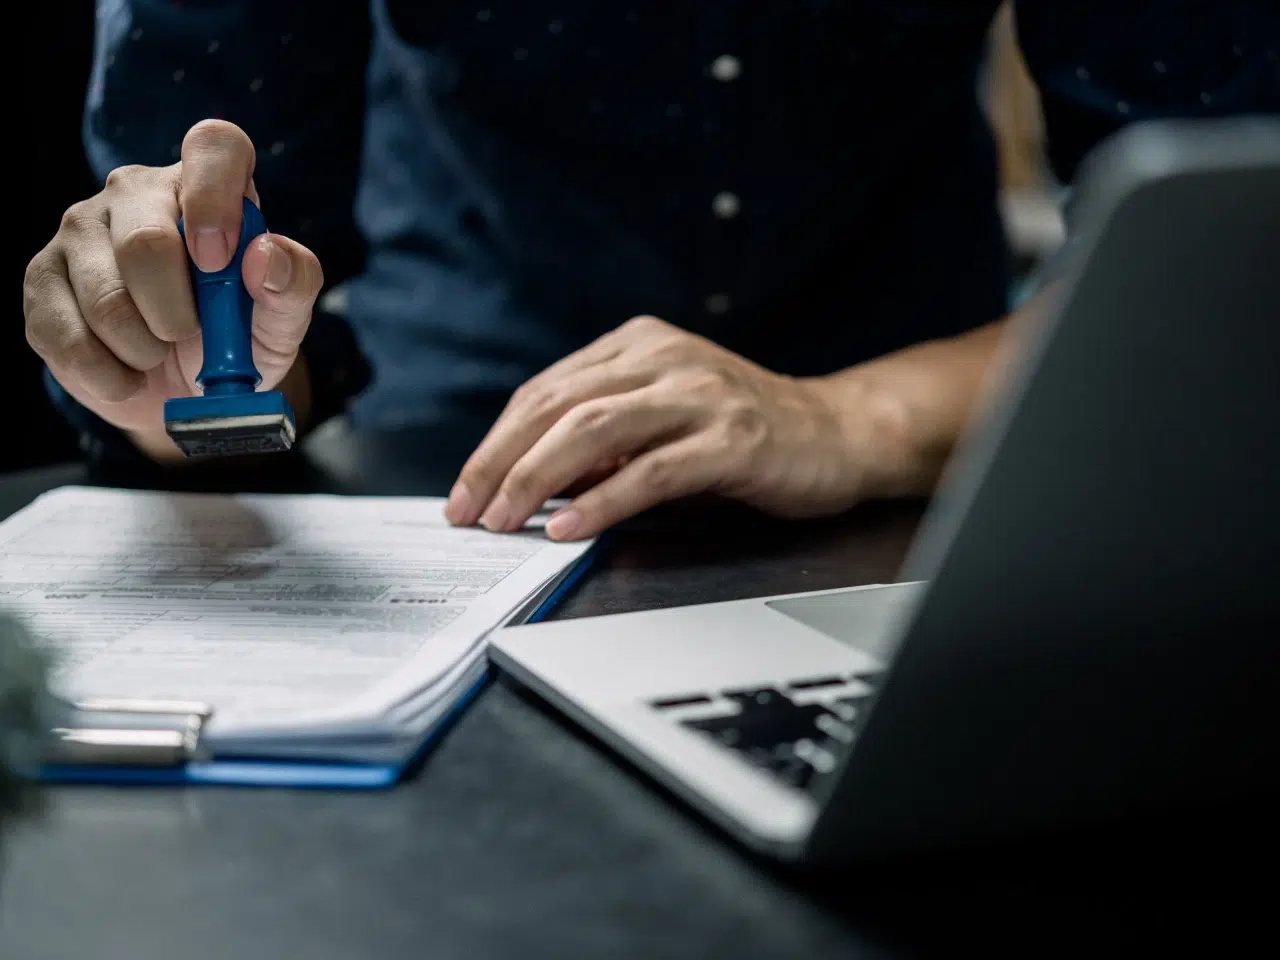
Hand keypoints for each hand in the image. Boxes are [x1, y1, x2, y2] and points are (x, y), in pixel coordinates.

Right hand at [23, 120, 322, 456]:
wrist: (185, 389)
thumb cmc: (240, 337)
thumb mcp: (283, 317)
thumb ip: (294, 282)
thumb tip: (264, 255)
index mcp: (204, 184)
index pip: (214, 145)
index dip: (216, 197)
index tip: (219, 260)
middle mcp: (135, 192)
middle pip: (146, 242)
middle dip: (177, 314)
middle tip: (189, 335)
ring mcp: (79, 229)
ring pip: (106, 299)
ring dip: (145, 350)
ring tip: (159, 353)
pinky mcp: (41, 279)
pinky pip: (68, 337)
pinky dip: (110, 375)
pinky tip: (127, 372)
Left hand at [445, 315, 900, 539]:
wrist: (838, 433)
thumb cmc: (744, 430)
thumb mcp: (662, 417)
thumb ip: (602, 436)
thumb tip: (528, 480)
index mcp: (638, 344)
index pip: (545, 390)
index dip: (497, 442)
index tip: (466, 489)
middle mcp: (664, 358)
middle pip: (557, 407)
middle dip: (500, 463)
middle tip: (468, 511)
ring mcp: (699, 395)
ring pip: (592, 431)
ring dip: (536, 480)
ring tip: (504, 520)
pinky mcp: (730, 439)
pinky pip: (650, 472)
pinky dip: (600, 503)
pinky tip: (568, 528)